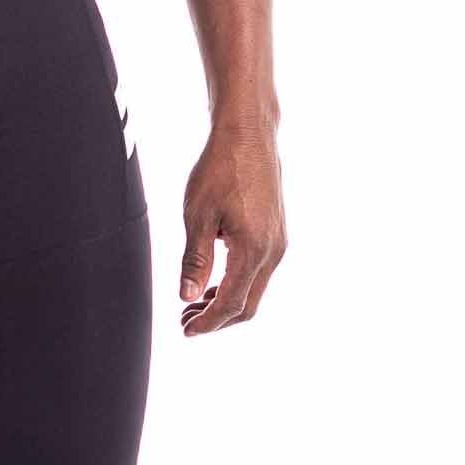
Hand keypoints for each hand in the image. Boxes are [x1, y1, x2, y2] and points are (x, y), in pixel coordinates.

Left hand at [179, 120, 285, 335]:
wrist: (248, 134)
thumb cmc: (221, 168)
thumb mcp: (198, 215)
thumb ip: (195, 260)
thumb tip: (187, 297)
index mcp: (254, 249)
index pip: (231, 303)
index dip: (208, 323)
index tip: (186, 330)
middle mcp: (273, 251)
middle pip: (248, 305)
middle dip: (217, 319)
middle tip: (186, 321)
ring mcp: (279, 242)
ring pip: (254, 289)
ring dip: (226, 301)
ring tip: (194, 302)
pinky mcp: (277, 232)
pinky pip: (258, 270)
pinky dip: (236, 283)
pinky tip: (213, 278)